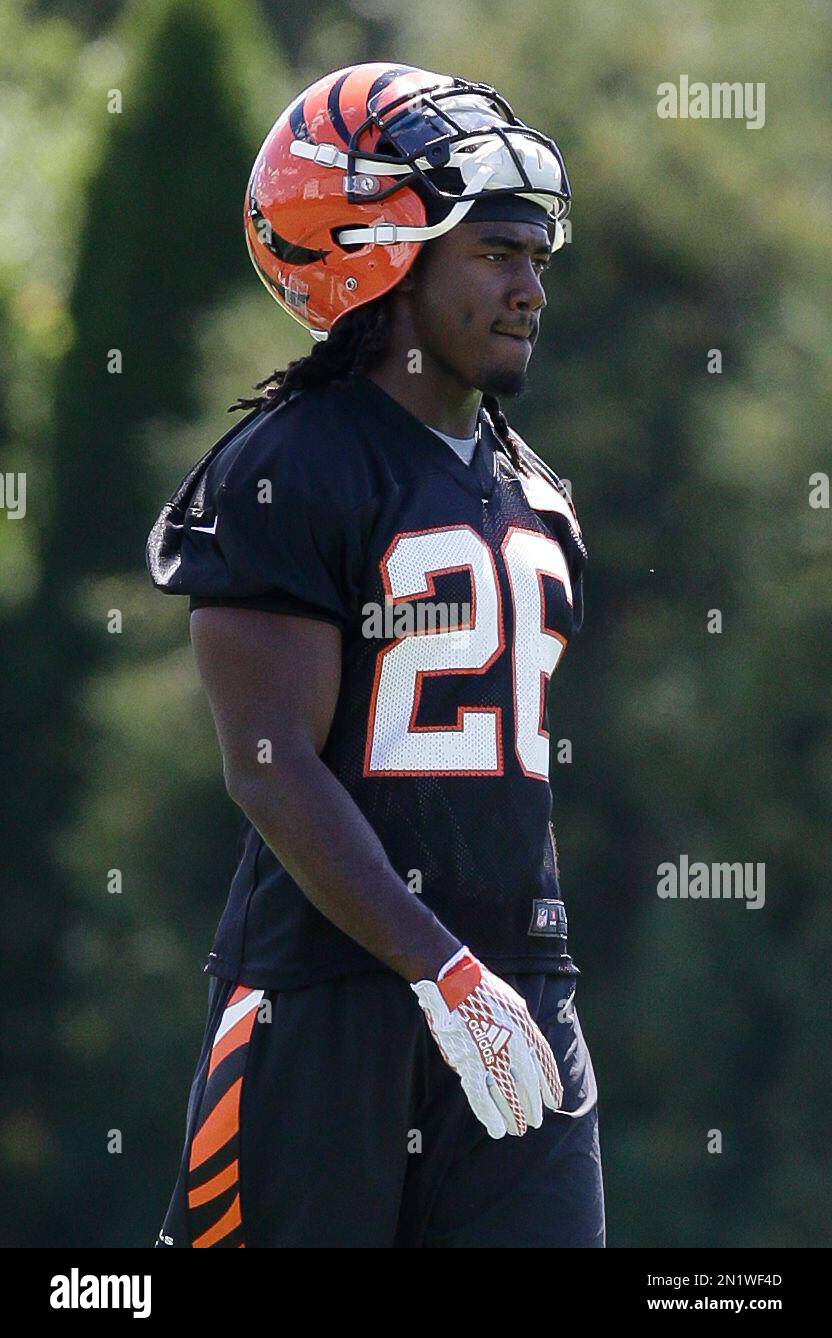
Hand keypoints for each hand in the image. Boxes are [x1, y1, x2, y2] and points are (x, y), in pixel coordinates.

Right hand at [411, 946, 562, 1137]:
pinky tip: (496, 1129)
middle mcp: (512, 1045)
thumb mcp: (514, 1005)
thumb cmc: (482, 989)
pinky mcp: (467, 1062)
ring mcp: (490, 1055)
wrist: (453, 981)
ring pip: (507, 1094)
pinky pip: (481, 1096)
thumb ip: (524, 1027)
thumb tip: (531, 1047)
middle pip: (528, 1083)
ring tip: (519, 1129)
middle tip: (536, 1121)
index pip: (544, 1064)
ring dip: (515, 1115)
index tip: (555, 1101)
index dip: (550, 1084)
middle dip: (534, 1105)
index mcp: (526, 1029)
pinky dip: (489, 1115)